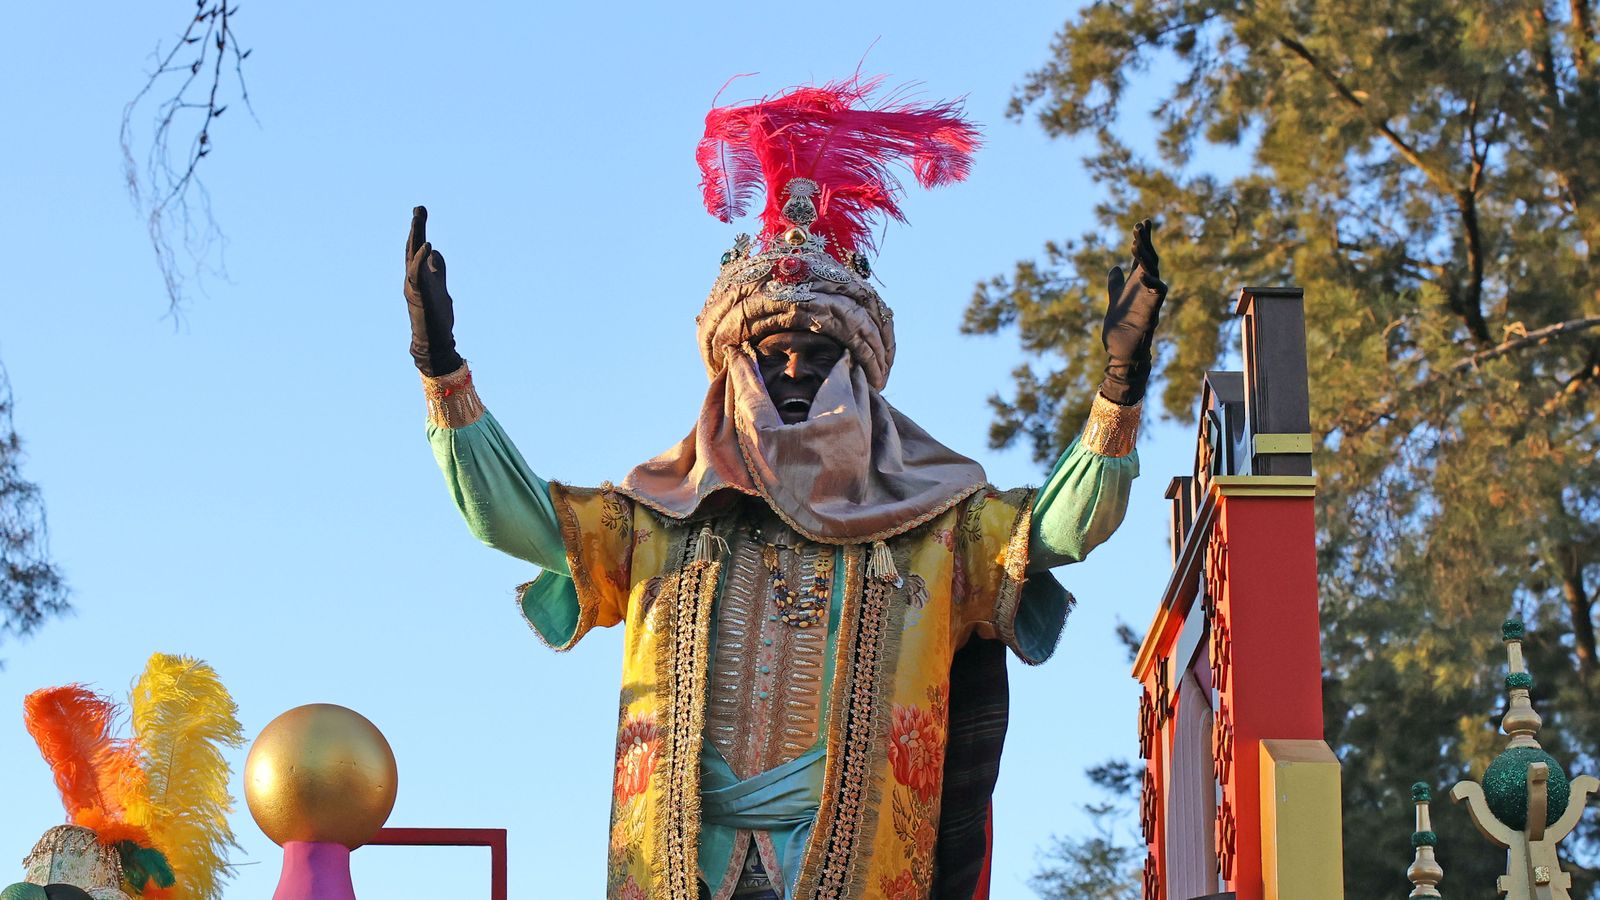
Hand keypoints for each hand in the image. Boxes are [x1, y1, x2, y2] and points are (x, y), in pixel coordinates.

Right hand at [404, 206, 462, 376]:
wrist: (434, 340)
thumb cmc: (436, 316)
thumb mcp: (440, 287)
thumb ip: (437, 270)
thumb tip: (435, 252)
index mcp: (418, 275)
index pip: (416, 248)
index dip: (418, 230)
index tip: (420, 211)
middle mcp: (412, 278)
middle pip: (412, 248)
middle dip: (416, 227)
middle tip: (419, 207)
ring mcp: (414, 286)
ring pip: (412, 257)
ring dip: (416, 237)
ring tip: (419, 218)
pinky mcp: (419, 295)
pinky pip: (418, 274)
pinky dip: (421, 259)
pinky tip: (428, 246)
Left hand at [1100, 219, 1167, 405]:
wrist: (1122, 351)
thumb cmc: (1121, 326)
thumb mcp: (1115, 298)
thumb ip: (1116, 283)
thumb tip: (1115, 268)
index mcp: (1138, 283)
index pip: (1142, 256)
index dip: (1143, 239)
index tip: (1142, 221)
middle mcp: (1147, 288)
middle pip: (1150, 259)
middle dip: (1145, 242)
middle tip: (1139, 226)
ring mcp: (1150, 299)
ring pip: (1153, 273)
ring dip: (1145, 258)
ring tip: (1135, 244)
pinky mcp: (1151, 313)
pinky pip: (1157, 295)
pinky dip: (1151, 284)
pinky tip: (1143, 274)